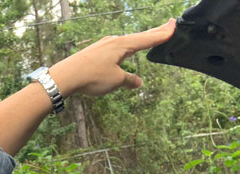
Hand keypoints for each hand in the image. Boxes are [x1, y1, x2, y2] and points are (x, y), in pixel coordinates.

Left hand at [51, 19, 175, 97]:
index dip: (162, 33)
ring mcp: (104, 45)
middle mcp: (114, 41)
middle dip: (154, 32)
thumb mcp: (115, 80)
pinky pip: (116, 48)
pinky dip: (126, 48)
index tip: (174, 25)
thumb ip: (129, 80)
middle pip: (139, 36)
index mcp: (123, 45)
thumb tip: (138, 82)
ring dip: (139, 40)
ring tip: (149, 37)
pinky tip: (124, 52)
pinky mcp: (95, 52)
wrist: (66, 76)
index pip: (147, 38)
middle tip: (168, 25)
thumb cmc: (91, 76)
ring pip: (127, 41)